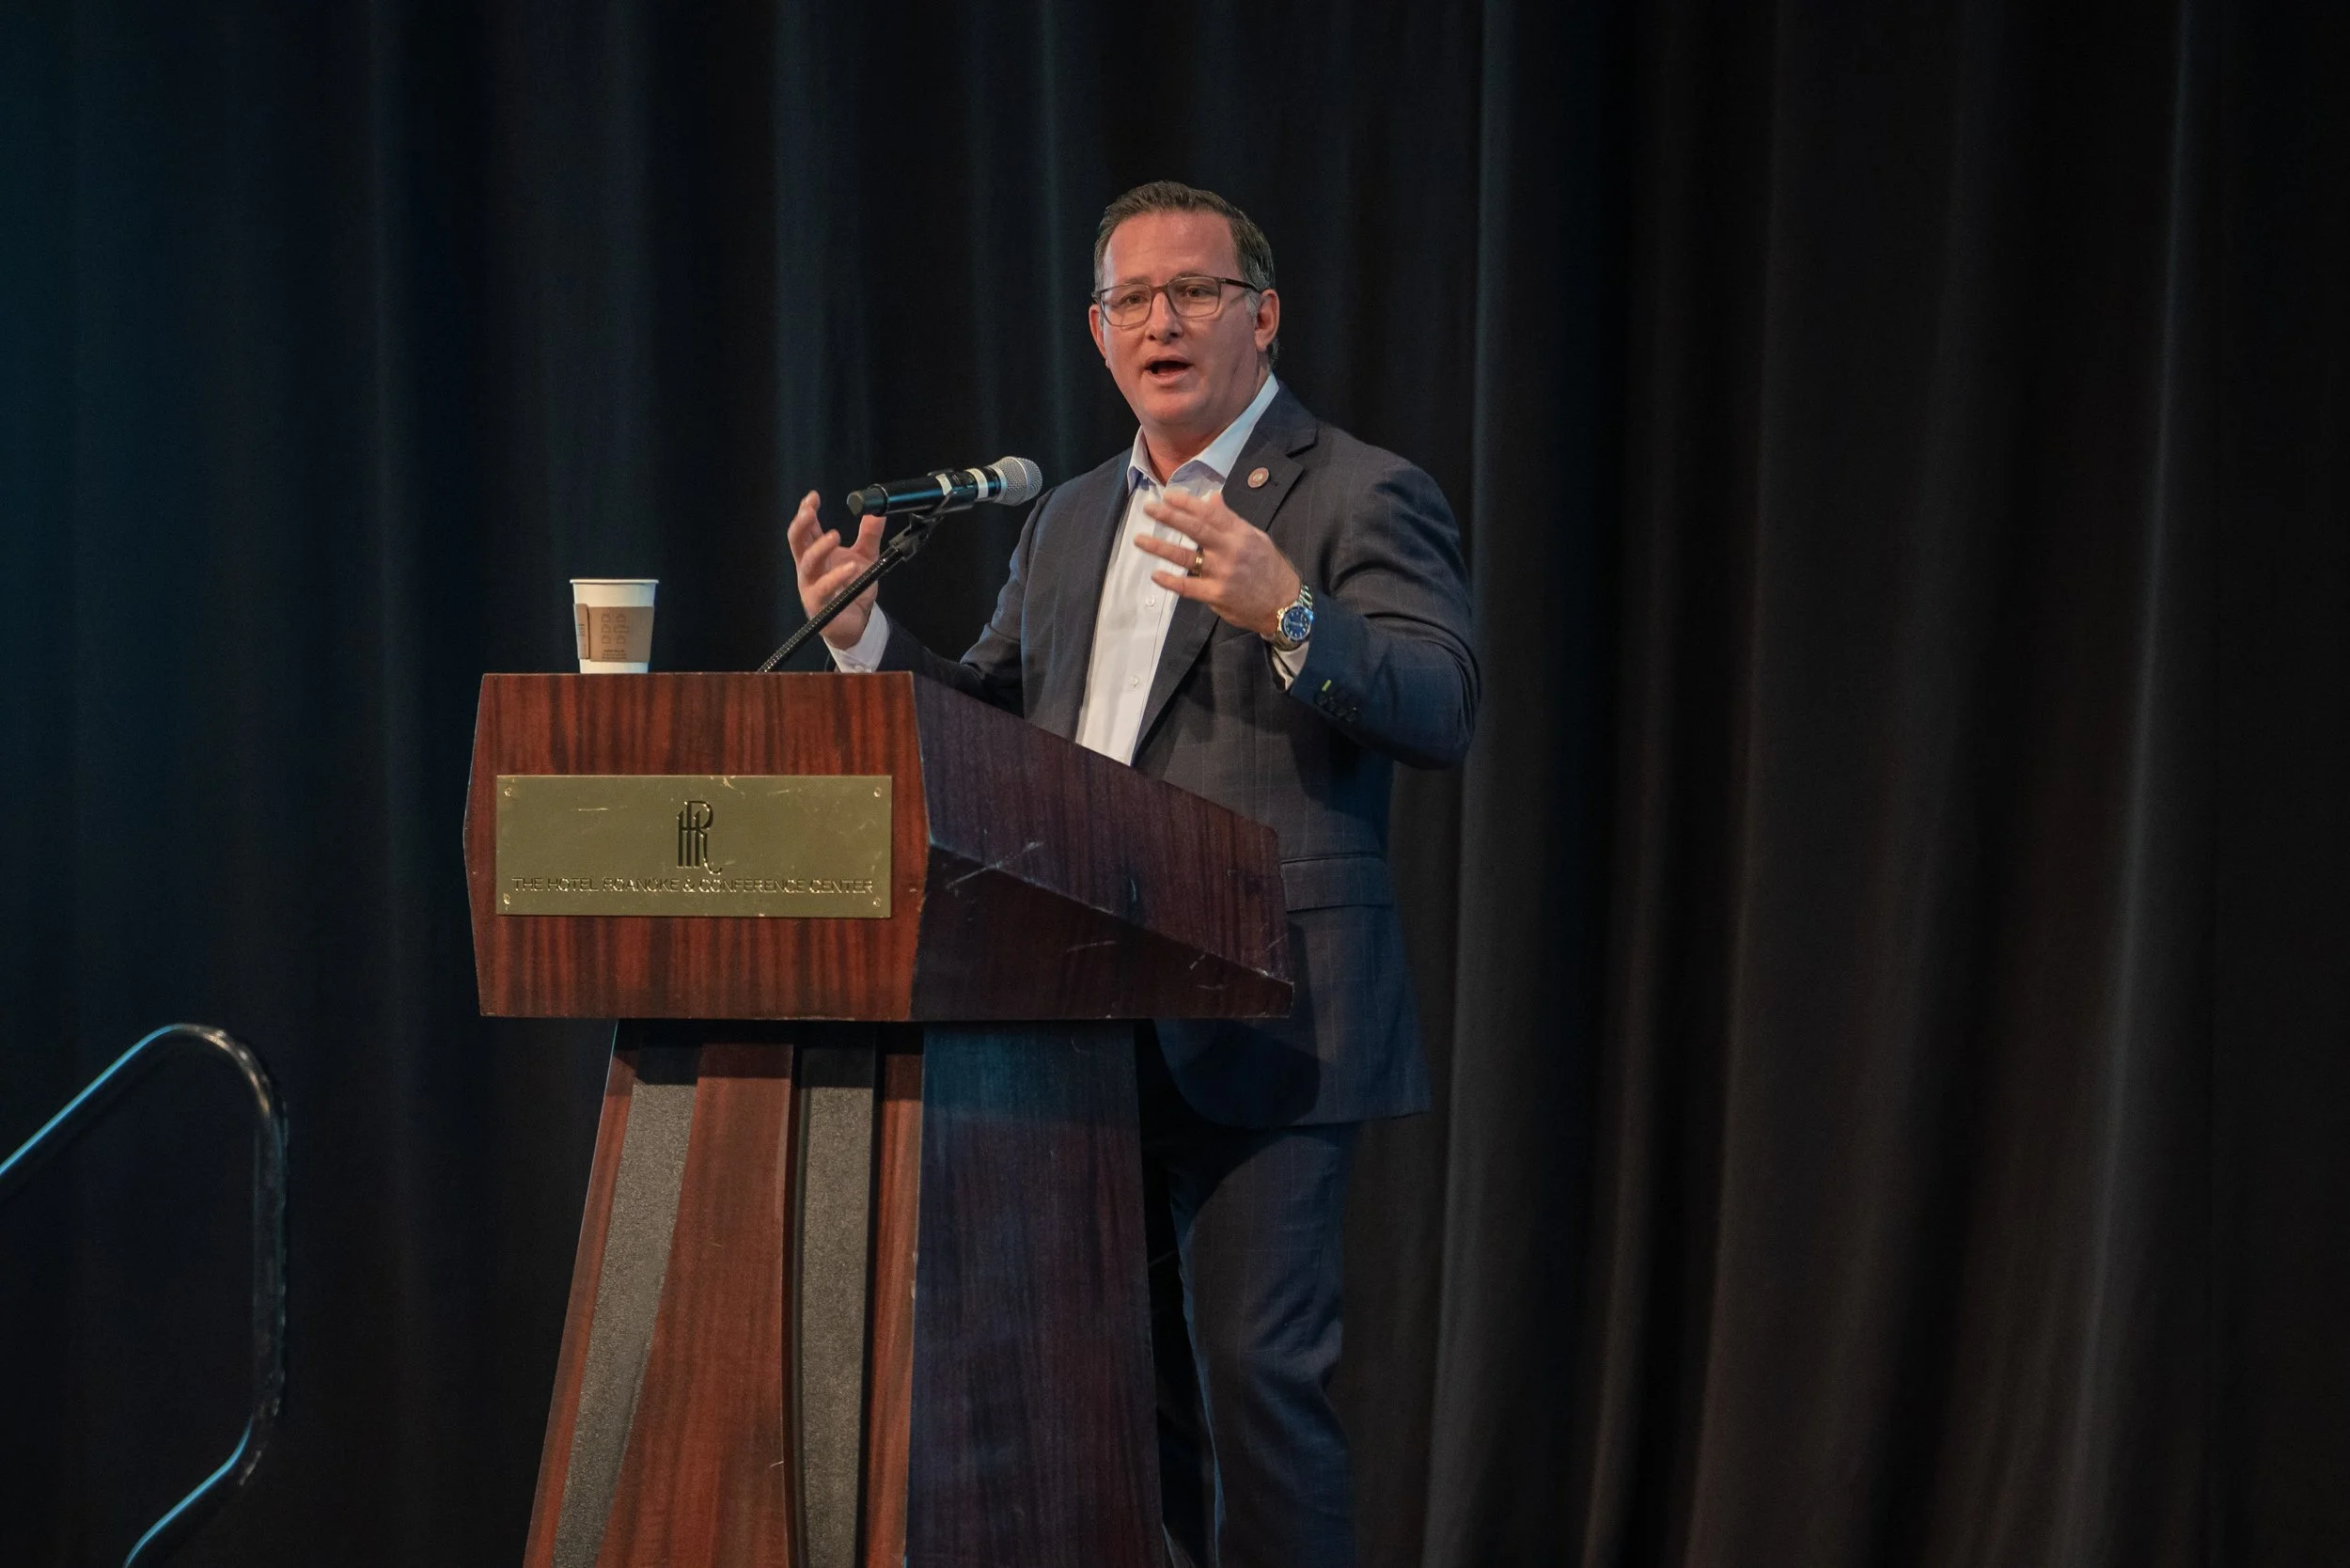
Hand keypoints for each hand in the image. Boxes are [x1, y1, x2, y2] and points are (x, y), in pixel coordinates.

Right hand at [784, 490, 884, 648]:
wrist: (856, 622)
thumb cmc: (853, 588)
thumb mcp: (865, 557)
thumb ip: (869, 535)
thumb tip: (878, 512)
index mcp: (817, 553)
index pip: (807, 528)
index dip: (806, 511)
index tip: (813, 496)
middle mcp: (809, 567)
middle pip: (797, 542)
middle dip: (801, 524)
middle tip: (810, 510)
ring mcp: (811, 585)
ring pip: (808, 563)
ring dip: (820, 548)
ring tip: (835, 535)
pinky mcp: (819, 604)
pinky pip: (823, 589)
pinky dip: (836, 577)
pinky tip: (850, 568)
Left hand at [1135, 488, 1302, 639]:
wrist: (1283, 603)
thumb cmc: (1268, 568)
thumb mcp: (1255, 538)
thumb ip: (1230, 519)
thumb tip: (1212, 497)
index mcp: (1240, 533)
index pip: (1210, 513)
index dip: (1187, 502)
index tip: (1168, 494)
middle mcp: (1230, 550)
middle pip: (1195, 529)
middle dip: (1170, 516)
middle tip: (1149, 508)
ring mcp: (1222, 573)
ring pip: (1186, 557)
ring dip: (1160, 547)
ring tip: (1140, 539)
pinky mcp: (1216, 595)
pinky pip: (1189, 587)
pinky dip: (1171, 581)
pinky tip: (1156, 575)